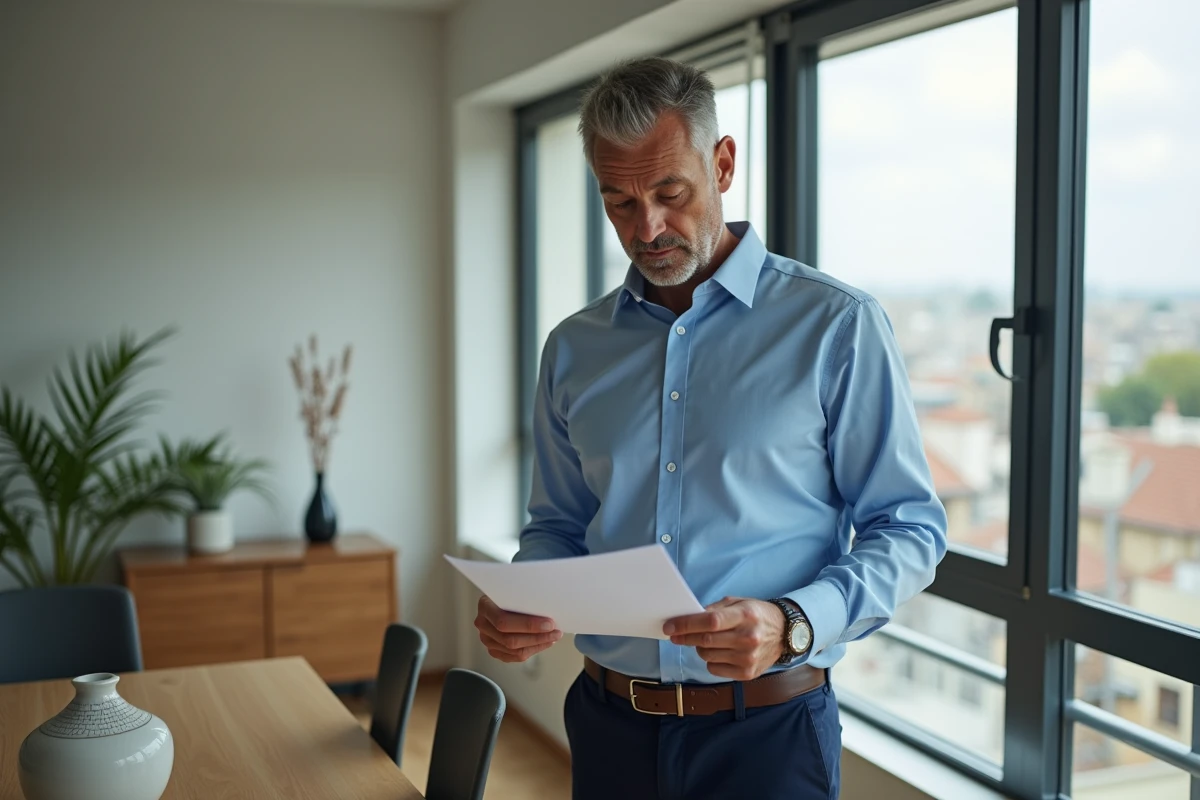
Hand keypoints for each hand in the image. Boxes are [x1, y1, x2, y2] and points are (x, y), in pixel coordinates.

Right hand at [474, 595, 562, 662]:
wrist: (500, 598)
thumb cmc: (510, 592)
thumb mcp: (514, 588)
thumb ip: (524, 597)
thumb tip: (548, 606)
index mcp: (485, 606)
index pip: (504, 621)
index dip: (528, 625)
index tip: (549, 623)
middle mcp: (483, 624)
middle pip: (510, 639)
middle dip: (537, 637)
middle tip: (556, 632)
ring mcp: (487, 639)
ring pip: (514, 650)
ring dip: (538, 644)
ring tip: (553, 637)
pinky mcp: (494, 650)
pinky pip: (515, 657)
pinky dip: (532, 650)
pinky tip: (544, 642)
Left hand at [664, 597, 784, 680]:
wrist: (785, 634)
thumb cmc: (757, 615)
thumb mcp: (738, 603)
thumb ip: (714, 609)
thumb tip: (688, 618)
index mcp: (745, 616)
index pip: (710, 621)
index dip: (686, 624)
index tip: (669, 626)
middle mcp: (748, 638)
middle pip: (705, 640)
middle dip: (685, 637)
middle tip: (675, 635)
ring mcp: (748, 658)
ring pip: (707, 655)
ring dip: (699, 648)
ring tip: (705, 640)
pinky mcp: (747, 673)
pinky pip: (714, 669)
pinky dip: (710, 660)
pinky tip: (718, 652)